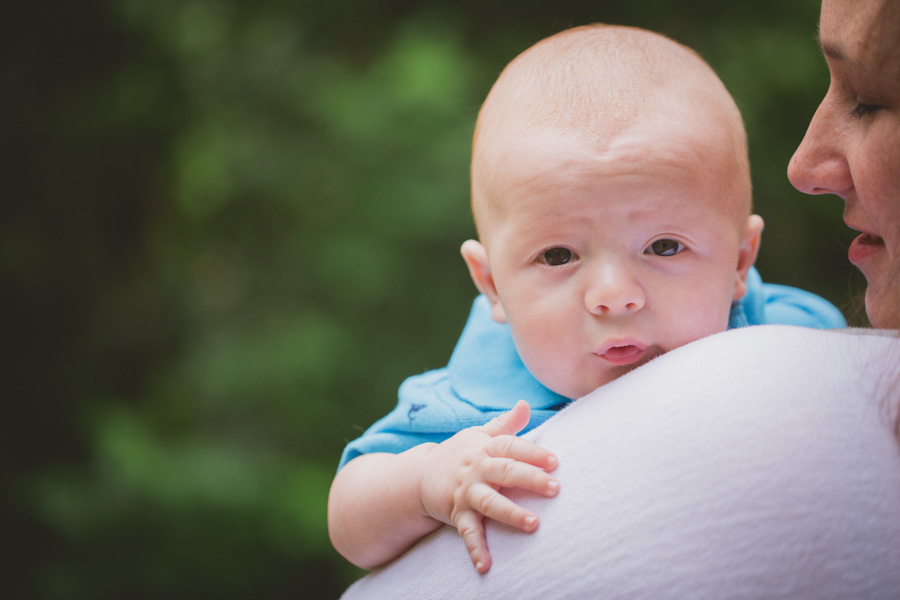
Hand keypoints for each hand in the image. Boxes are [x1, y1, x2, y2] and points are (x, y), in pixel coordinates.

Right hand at [419, 400, 559, 572]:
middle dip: (530, 479)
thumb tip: (525, 404)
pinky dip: (476, 549)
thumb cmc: (460, 453)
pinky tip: (486, 565)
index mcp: (485, 447)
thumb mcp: (479, 434)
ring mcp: (466, 491)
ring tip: (533, 524)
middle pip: (505, 471)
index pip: (511, 447)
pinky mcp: (456, 513)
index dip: (532, 452)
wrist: (420, 475)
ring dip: (510, 513)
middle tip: (554, 487)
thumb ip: (505, 423)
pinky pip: (467, 532)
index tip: (554, 460)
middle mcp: (476, 468)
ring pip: (489, 502)